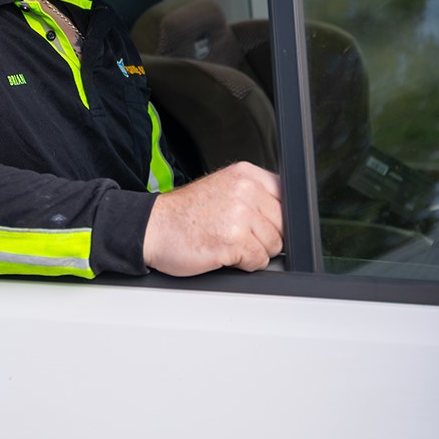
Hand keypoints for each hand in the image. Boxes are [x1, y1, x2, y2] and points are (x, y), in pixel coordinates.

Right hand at [143, 162, 283, 275]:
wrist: (152, 227)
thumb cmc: (184, 213)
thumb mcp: (222, 188)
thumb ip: (254, 195)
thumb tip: (284, 216)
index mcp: (245, 174)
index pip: (287, 196)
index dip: (278, 217)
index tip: (265, 224)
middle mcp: (245, 190)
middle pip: (283, 224)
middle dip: (267, 236)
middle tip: (240, 236)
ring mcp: (240, 215)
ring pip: (274, 245)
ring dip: (254, 251)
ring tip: (228, 243)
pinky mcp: (234, 240)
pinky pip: (259, 261)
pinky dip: (244, 264)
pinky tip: (224, 253)